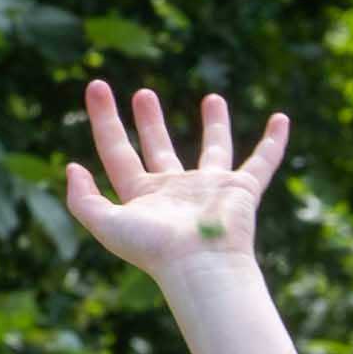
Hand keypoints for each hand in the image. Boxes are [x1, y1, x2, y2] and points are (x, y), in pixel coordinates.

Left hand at [60, 78, 289, 283]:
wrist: (200, 266)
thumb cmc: (154, 249)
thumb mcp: (106, 224)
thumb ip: (83, 200)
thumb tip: (71, 167)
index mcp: (142, 195)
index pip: (118, 150)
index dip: (104, 119)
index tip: (98, 87)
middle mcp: (175, 190)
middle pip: (159, 148)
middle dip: (150, 120)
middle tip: (144, 93)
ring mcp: (210, 189)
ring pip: (213, 149)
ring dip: (214, 124)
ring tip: (212, 97)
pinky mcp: (241, 190)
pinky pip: (262, 161)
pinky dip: (273, 143)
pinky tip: (281, 120)